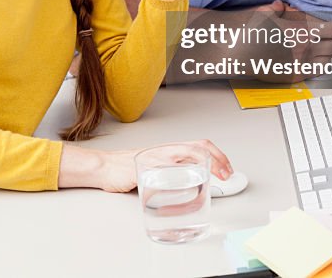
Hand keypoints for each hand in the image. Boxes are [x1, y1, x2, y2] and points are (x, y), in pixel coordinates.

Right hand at [59, 140, 232, 192]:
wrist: (103, 167)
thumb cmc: (127, 168)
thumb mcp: (155, 166)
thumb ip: (171, 172)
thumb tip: (192, 183)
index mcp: (168, 150)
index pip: (198, 145)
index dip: (217, 154)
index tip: (227, 168)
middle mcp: (164, 151)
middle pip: (196, 148)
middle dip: (216, 159)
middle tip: (227, 173)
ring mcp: (155, 159)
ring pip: (184, 156)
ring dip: (204, 166)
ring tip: (215, 177)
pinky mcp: (144, 170)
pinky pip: (165, 173)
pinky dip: (179, 179)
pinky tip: (187, 186)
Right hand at [249, 2, 331, 80]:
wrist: (234, 51)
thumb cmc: (248, 30)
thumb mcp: (265, 11)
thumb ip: (278, 8)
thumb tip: (282, 6)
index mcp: (302, 29)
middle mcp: (305, 48)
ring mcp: (300, 64)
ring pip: (331, 62)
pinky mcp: (293, 76)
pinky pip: (317, 73)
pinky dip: (326, 68)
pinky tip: (328, 66)